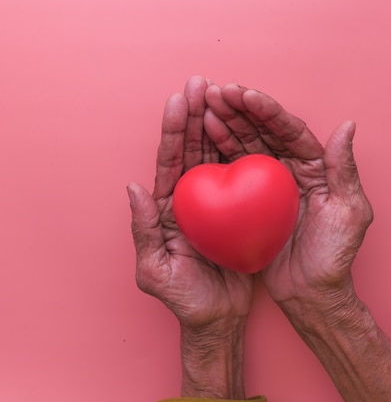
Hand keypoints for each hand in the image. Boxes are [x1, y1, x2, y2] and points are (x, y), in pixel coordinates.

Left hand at [127, 77, 252, 397]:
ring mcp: (215, 198)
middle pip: (191, 147)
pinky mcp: (237, 206)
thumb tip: (132, 187)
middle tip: (201, 82)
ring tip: (222, 91)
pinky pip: (239, 171)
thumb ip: (142, 229)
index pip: (169, 160)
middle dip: (194, 113)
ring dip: (216, 121)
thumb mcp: (154, 270)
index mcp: (166, 205)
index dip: (173, 129)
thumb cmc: (184, 298)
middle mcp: (190, 196)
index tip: (179, 99)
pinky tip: (246, 125)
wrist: (217, 319)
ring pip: (214, 152)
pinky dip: (241, 147)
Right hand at [204, 83, 373, 316]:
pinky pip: (231, 165)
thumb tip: (347, 125)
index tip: (245, 94)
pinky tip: (202, 132)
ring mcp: (266, 180)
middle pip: (262, 130)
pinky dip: (217, 147)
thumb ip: (345, 169)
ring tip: (204, 103)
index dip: (267, 110)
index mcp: (314, 165)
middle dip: (239, 108)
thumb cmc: (333, 256)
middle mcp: (289, 167)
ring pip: (244, 142)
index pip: (289, 129)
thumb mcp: (349, 213)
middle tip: (215, 91)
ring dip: (225, 121)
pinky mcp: (247, 196)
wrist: (310, 293)